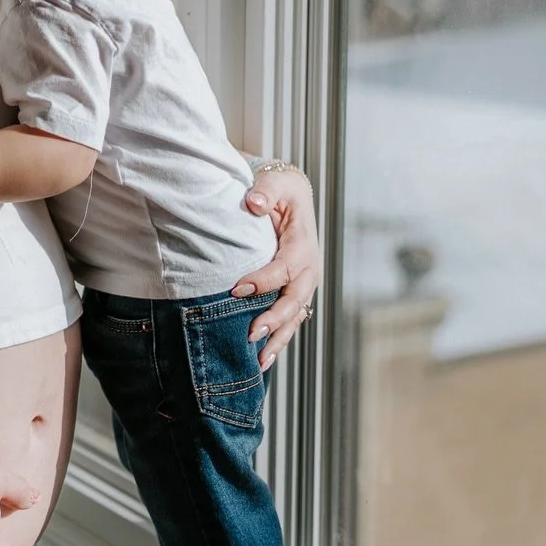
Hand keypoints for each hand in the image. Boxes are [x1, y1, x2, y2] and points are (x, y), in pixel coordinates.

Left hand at [234, 165, 321, 369]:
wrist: (290, 197)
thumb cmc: (280, 191)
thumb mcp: (274, 184)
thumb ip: (264, 192)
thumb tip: (254, 203)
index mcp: (302, 245)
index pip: (285, 268)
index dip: (263, 280)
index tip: (237, 289)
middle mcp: (308, 269)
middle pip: (295, 300)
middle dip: (274, 319)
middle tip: (251, 334)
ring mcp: (304, 284)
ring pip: (294, 317)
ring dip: (278, 339)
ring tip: (259, 361)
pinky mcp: (296, 292)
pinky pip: (290, 319)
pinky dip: (279, 338)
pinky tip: (263, 358)